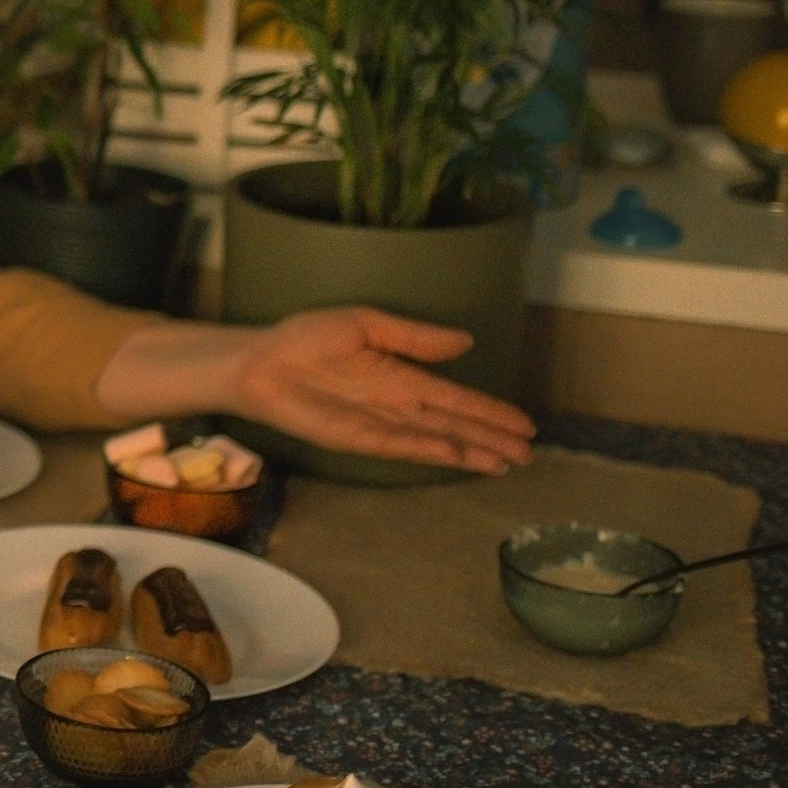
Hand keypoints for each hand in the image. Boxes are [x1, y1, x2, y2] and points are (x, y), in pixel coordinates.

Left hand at [230, 307, 536, 472]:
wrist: (259, 360)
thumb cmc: (304, 339)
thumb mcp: (366, 325)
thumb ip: (415, 337)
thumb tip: (465, 340)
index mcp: (400, 376)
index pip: (455, 397)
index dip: (489, 410)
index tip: (525, 423)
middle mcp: (395, 404)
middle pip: (452, 424)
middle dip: (490, 438)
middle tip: (529, 454)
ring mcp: (377, 423)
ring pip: (434, 440)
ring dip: (470, 451)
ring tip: (506, 463)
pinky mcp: (355, 438)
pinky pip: (400, 445)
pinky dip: (431, 451)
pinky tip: (459, 456)